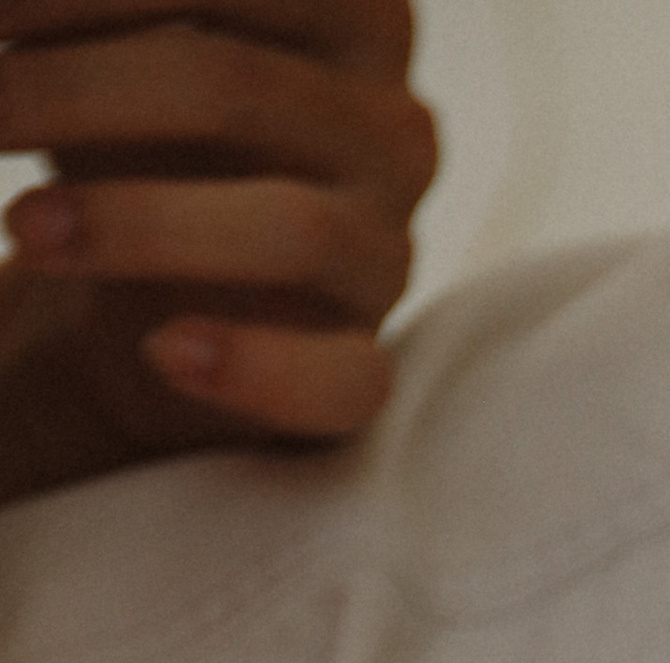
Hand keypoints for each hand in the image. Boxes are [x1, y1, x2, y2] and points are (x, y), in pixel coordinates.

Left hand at [0, 0, 433, 503]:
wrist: (158, 280)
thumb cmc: (133, 125)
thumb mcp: (106, 36)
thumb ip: (82, 14)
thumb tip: (4, 13)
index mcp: (352, 7)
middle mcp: (391, 123)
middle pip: (235, 88)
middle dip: (77, 93)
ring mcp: (386, 249)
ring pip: (287, 229)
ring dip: (132, 224)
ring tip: (22, 228)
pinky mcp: (365, 363)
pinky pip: (338, 379)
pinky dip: (253, 369)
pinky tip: (164, 354)